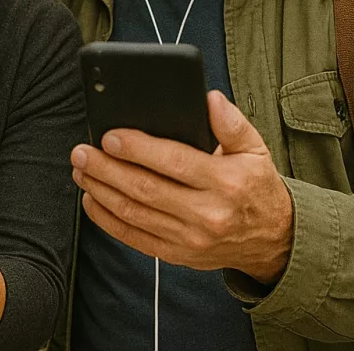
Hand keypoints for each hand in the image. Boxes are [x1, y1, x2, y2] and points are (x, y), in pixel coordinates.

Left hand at [72, 90, 292, 282]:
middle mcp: (207, 214)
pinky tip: (91, 199)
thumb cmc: (255, 185)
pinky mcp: (178, 255)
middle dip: (107, 168)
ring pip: (134, 213)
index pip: (174, 162)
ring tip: (81, 169)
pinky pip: (134, 238)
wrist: (272, 238)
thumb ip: (231, 122)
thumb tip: (209, 98)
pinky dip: (107, 219)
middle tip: (81, 151)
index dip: (137, 148)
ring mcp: (191, 239)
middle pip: (145, 189)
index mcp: (226, 182)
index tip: (109, 136)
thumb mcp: (255, 148)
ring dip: (100, 190)